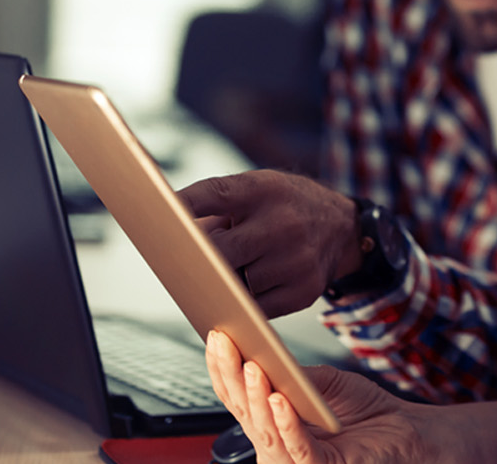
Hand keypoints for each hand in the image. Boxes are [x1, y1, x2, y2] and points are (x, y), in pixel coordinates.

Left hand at [178, 170, 359, 317]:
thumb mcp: (256, 189)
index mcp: (264, 190)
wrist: (341, 226)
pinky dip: (246, 300)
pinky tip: (249, 287)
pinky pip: (256, 307)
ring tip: (234, 268)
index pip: (212, 194)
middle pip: (219, 250)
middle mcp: (283, 222)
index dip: (181, 206)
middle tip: (179, 263)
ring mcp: (297, 259)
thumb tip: (171, 236)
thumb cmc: (283, 206)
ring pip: (236, 283)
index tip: (156, 216)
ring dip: (226, 281)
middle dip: (198, 258)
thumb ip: (215, 205)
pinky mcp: (304, 291)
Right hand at [205, 330, 428, 463]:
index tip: (216, 337)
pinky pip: (299, 449)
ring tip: (253, 366)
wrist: (408, 431)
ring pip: (264, 432)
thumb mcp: (324, 382)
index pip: (238, 398)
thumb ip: (293, 374)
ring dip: (255, 397)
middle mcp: (278, 445)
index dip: (223, 369)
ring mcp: (298, 460)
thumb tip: (262, 353)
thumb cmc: (367, 410)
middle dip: (232, 376)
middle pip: (244, 412)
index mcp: (273, 423)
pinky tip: (280, 398)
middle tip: (226, 343)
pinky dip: (287, 423)